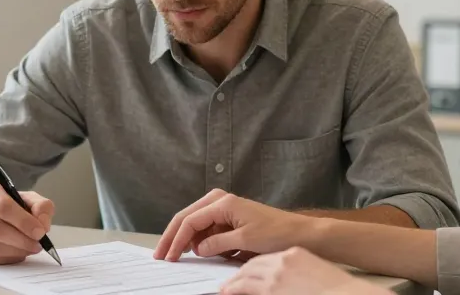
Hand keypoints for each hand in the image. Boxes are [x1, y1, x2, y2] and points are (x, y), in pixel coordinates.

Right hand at [0, 179, 54, 263]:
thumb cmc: (7, 205)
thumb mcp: (27, 198)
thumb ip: (41, 207)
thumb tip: (42, 224)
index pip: (3, 207)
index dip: (24, 222)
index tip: (40, 232)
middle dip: (22, 240)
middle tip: (37, 245)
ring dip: (16, 251)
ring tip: (29, 248)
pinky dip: (6, 259)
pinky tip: (16, 253)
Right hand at [153, 189, 312, 261]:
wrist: (299, 233)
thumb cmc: (276, 233)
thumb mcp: (245, 240)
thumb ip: (217, 244)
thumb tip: (198, 248)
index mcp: (223, 203)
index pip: (190, 221)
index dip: (176, 240)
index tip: (169, 257)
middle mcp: (220, 201)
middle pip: (187, 218)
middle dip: (173, 237)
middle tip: (161, 255)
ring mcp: (224, 209)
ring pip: (196, 224)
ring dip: (186, 240)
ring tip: (175, 255)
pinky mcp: (229, 219)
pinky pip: (208, 230)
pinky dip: (201, 241)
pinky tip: (199, 253)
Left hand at [220, 247, 390, 294]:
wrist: (348, 293)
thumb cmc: (336, 288)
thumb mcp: (315, 272)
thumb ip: (299, 273)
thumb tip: (289, 282)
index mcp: (296, 254)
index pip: (267, 258)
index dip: (254, 267)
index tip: (245, 274)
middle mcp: (284, 261)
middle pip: (253, 265)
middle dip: (240, 274)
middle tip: (230, 282)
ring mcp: (277, 276)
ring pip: (247, 276)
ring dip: (234, 283)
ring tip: (226, 289)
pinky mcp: (273, 289)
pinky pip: (247, 288)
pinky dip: (235, 289)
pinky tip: (228, 292)